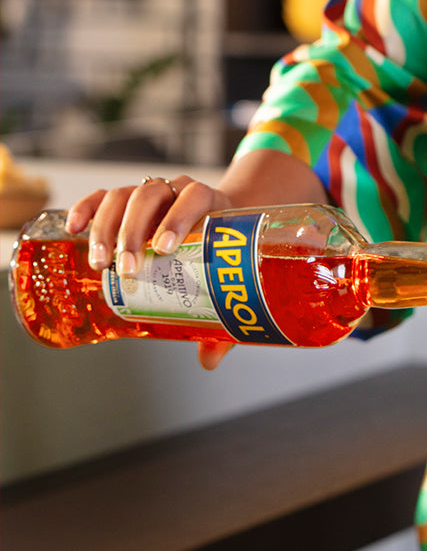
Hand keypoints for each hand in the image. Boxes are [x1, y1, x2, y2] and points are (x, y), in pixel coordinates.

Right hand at [64, 151, 328, 370]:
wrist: (217, 225)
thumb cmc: (223, 257)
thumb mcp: (227, 279)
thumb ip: (222, 315)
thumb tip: (209, 360)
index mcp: (211, 203)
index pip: (194, 197)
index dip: (178, 218)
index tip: (164, 248)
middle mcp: (178, 191)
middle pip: (151, 196)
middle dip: (134, 231)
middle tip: (128, 268)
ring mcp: (150, 193)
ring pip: (123, 196)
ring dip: (107, 227)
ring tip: (102, 262)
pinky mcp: (125, 201)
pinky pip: (101, 197)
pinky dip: (85, 209)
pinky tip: (74, 228)